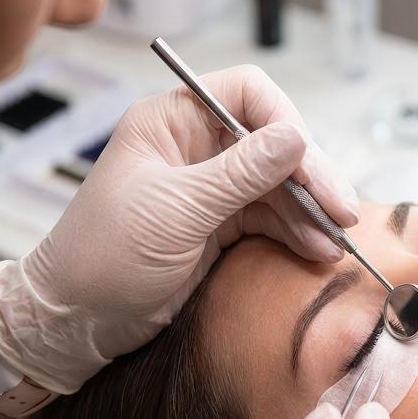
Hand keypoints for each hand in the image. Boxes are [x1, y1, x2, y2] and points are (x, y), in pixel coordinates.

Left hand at [0, 65, 360, 392]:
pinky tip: (318, 250)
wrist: (75, 323)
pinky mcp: (221, 226)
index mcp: (172, 122)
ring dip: (310, 211)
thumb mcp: (175, 211)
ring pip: (279, 184)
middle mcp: (196, 147)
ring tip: (336, 241)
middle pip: (272, 142)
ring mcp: (211, 188)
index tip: (307, 160)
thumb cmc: (103, 256)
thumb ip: (239, 174)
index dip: (284, 121)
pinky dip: (297, 233)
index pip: (246, 95)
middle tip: (342, 210)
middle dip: (309, 175)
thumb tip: (297, 137)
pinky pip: (272, 219)